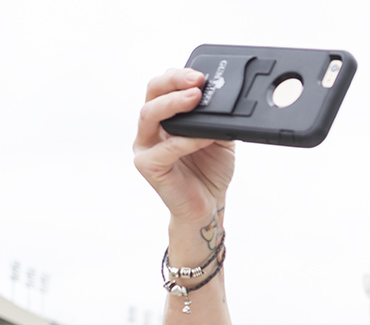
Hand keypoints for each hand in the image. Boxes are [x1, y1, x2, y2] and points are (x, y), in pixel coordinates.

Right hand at [133, 68, 235, 228]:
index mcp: (164, 117)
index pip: (163, 86)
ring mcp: (145, 147)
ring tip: (195, 98)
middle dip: (173, 81)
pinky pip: (165, 149)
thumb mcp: (220, 137)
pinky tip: (203, 137)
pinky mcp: (148, 166)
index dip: (178, 75)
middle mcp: (150, 129)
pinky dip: (185, 140)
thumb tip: (224, 98)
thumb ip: (216, 118)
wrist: (209, 205)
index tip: (201, 74)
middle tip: (196, 80)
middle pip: (152, 93)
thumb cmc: (210, 171)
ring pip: (149, 114)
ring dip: (173, 104)